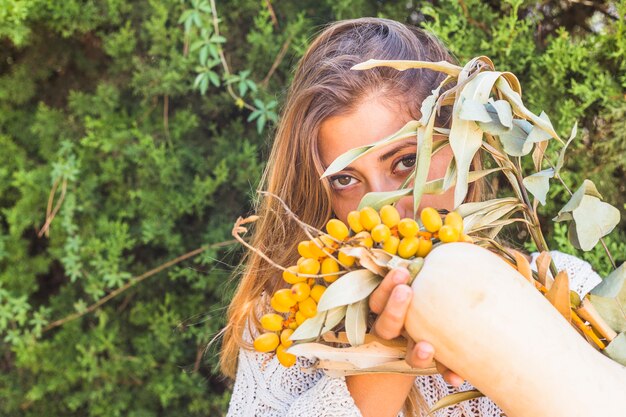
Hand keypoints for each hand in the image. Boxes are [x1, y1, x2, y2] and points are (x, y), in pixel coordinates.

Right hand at [369, 267, 464, 386]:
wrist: (447, 334)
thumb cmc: (437, 298)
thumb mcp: (431, 282)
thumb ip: (437, 269)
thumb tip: (458, 240)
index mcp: (394, 308)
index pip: (380, 298)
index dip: (387, 286)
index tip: (402, 271)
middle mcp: (398, 331)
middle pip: (387, 325)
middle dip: (394, 308)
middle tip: (406, 291)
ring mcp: (412, 350)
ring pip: (407, 355)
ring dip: (416, 352)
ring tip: (428, 348)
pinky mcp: (432, 365)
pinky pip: (435, 372)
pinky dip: (446, 373)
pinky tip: (456, 377)